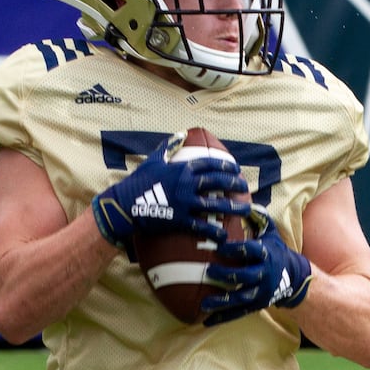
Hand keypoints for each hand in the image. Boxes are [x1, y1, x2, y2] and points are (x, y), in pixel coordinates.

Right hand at [92, 131, 246, 248]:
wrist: (124, 204)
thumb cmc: (138, 181)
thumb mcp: (154, 160)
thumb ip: (169, 147)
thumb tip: (180, 134)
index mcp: (181, 169)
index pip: (209, 164)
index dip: (225, 166)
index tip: (236, 169)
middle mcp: (185, 184)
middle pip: (216, 182)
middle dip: (233, 184)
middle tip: (244, 187)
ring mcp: (183, 202)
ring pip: (214, 205)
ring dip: (232, 207)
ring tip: (245, 210)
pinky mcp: (179, 220)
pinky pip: (201, 226)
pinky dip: (213, 231)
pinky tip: (224, 235)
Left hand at [201, 206, 311, 324]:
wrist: (294, 278)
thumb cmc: (275, 251)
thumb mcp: (270, 233)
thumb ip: (258, 217)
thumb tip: (243, 200)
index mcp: (266, 255)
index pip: (251, 251)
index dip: (237, 248)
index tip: (220, 245)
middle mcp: (264, 275)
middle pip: (246, 276)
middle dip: (227, 275)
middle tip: (209, 271)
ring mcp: (260, 292)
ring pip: (241, 298)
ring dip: (222, 302)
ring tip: (204, 304)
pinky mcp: (256, 305)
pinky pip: (238, 313)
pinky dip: (222, 318)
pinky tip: (205, 321)